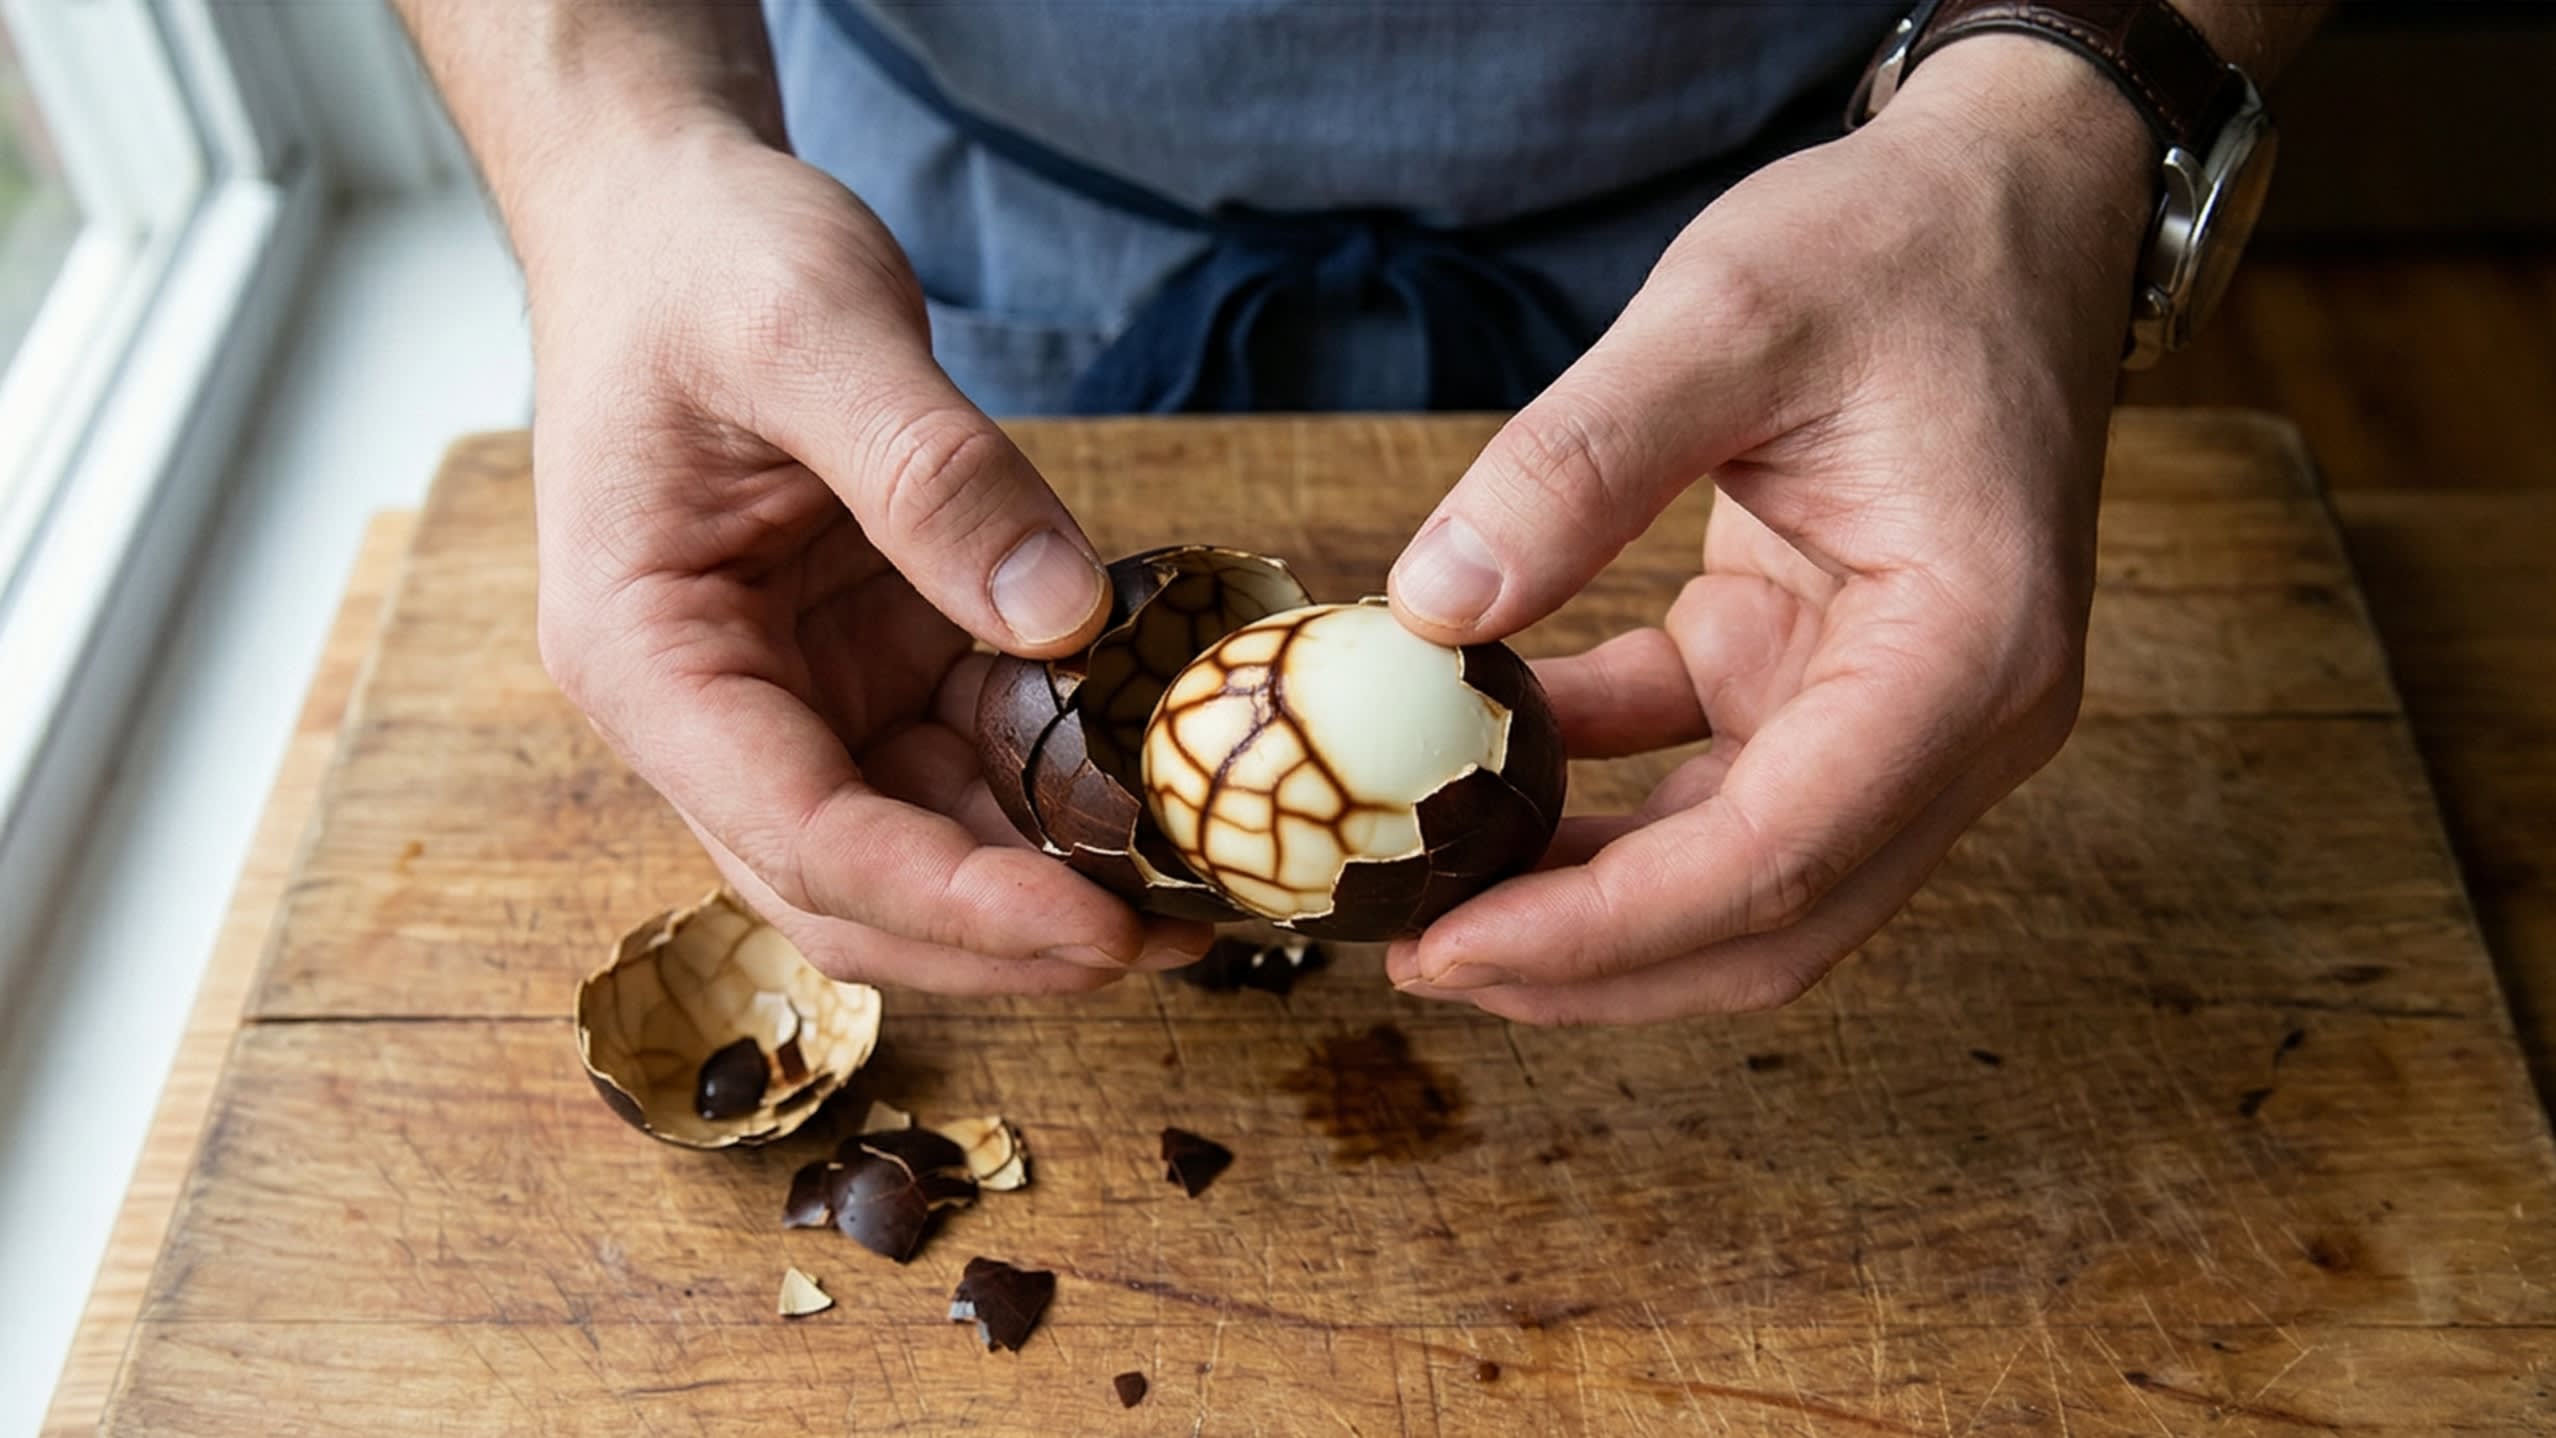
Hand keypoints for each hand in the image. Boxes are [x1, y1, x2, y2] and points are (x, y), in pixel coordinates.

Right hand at [522, 120, 1210, 991]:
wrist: (674, 222)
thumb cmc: (702, 263)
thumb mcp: (811, 332)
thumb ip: (929, 473)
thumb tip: (1062, 618)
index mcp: (648, 659)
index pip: (801, 837)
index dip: (952, 902)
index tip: (1094, 929)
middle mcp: (711, 710)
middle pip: (857, 889)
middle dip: (1009, 936)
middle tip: (1173, 943)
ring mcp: (795, 696)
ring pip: (922, 843)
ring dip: (1050, 881)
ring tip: (1199, 890)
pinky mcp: (869, 666)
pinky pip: (970, 756)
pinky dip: (1061, 785)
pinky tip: (1165, 785)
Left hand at [1381, 38, 2156, 1022]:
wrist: (2004, 202)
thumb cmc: (1898, 246)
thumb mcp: (1728, 313)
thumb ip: (1577, 461)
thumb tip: (1427, 610)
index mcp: (1966, 653)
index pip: (1774, 859)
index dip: (1601, 927)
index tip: (1446, 946)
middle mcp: (1956, 718)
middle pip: (1769, 918)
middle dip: (1591, 963)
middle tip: (1416, 956)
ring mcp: (1897, 709)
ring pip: (1739, 877)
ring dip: (1589, 904)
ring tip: (1432, 892)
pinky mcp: (1825, 675)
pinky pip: (1703, 778)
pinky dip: (1597, 797)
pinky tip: (1478, 771)